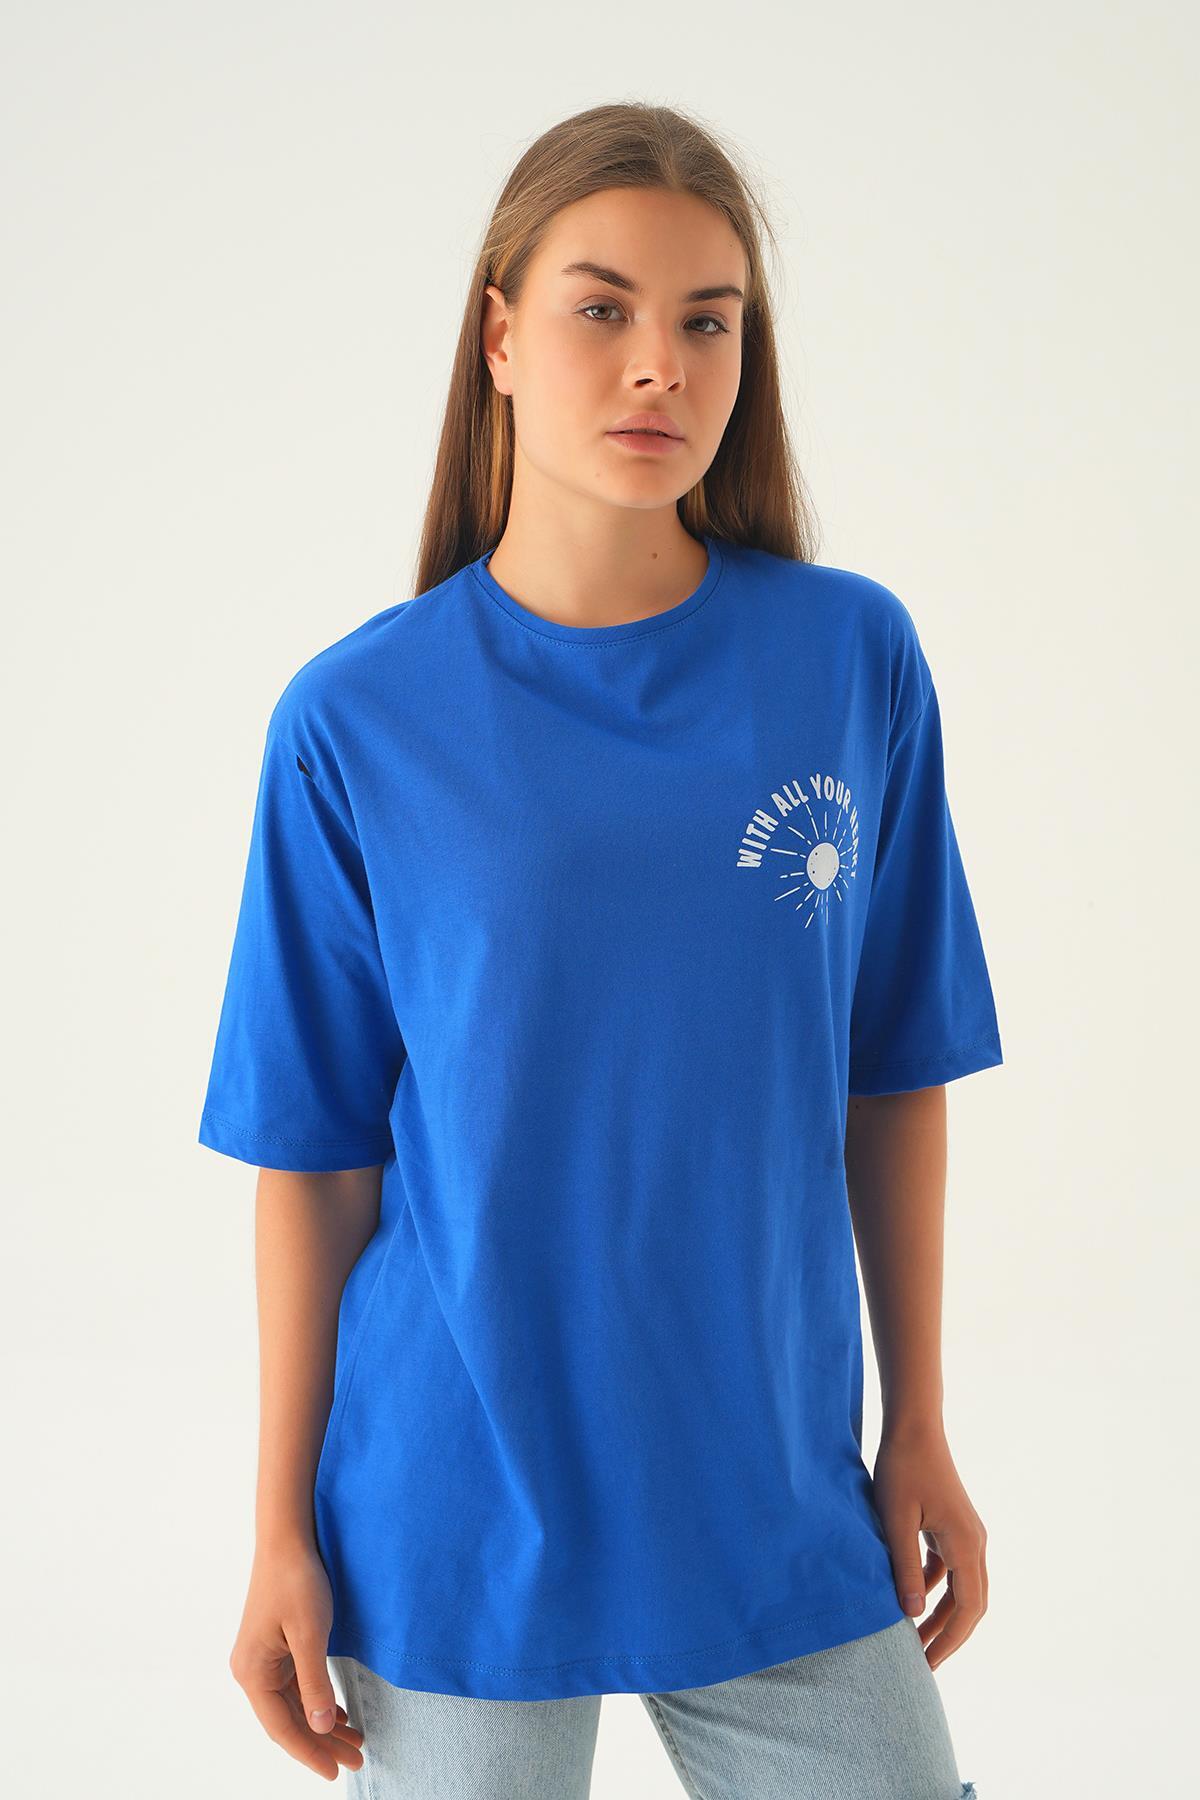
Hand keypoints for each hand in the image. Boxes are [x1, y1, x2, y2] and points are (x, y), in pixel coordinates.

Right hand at [229, 1535, 365, 1779]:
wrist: (287, 1539)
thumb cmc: (296, 1581)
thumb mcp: (311, 1634)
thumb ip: (314, 1683)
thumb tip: (318, 1727)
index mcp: (253, 1673)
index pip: (283, 1727)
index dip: (310, 1752)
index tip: (335, 1772)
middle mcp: (251, 1671)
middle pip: (288, 1720)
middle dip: (321, 1742)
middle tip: (356, 1760)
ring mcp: (262, 1660)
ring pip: (293, 1705)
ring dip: (321, 1724)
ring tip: (354, 1741)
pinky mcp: (274, 1648)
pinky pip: (294, 1686)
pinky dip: (316, 1702)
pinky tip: (336, 1713)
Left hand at [872, 1422, 987, 1670]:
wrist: (914, 1427)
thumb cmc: (902, 1469)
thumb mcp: (895, 1521)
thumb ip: (903, 1567)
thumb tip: (911, 1615)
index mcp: (965, 1544)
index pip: (967, 1609)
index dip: (948, 1641)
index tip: (926, 1664)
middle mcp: (974, 1542)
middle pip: (970, 1604)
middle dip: (948, 1636)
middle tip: (922, 1663)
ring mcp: (966, 1534)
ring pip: (961, 1588)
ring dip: (942, 1614)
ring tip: (914, 1639)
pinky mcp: (953, 1526)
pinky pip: (950, 1569)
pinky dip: (934, 1589)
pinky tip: (910, 1599)